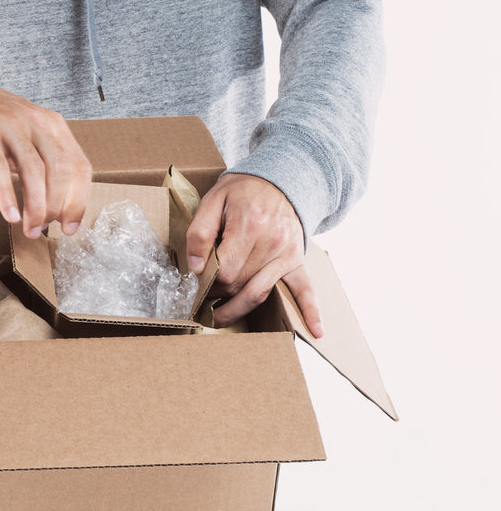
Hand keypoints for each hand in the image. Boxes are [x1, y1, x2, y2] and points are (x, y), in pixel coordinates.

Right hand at [0, 70, 91, 237]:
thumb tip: (56, 207)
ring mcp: (10, 125)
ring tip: (30, 229)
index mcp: (54, 125)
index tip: (70, 227)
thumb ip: (45, 161)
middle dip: (56, 208)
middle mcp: (36, 122)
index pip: (79, 167)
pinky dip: (6, 195)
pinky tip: (10, 215)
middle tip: (44, 229)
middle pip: (60, 171)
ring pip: (33, 171)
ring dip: (35, 207)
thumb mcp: (30, 133)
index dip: (79, 202)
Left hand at [186, 174, 323, 337]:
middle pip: (238, 285)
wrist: (280, 179)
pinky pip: (306, 288)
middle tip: (199, 301)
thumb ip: (199, 232)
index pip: (223, 271)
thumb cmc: (242, 191)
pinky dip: (311, 311)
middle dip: (216, 296)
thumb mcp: (212, 201)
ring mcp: (287, 254)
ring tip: (218, 319)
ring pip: (260, 293)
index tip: (196, 283)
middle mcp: (271, 243)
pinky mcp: (297, 261)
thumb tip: (195, 267)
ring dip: (238, 310)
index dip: (205, 282)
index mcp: (248, 227)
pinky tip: (316, 331)